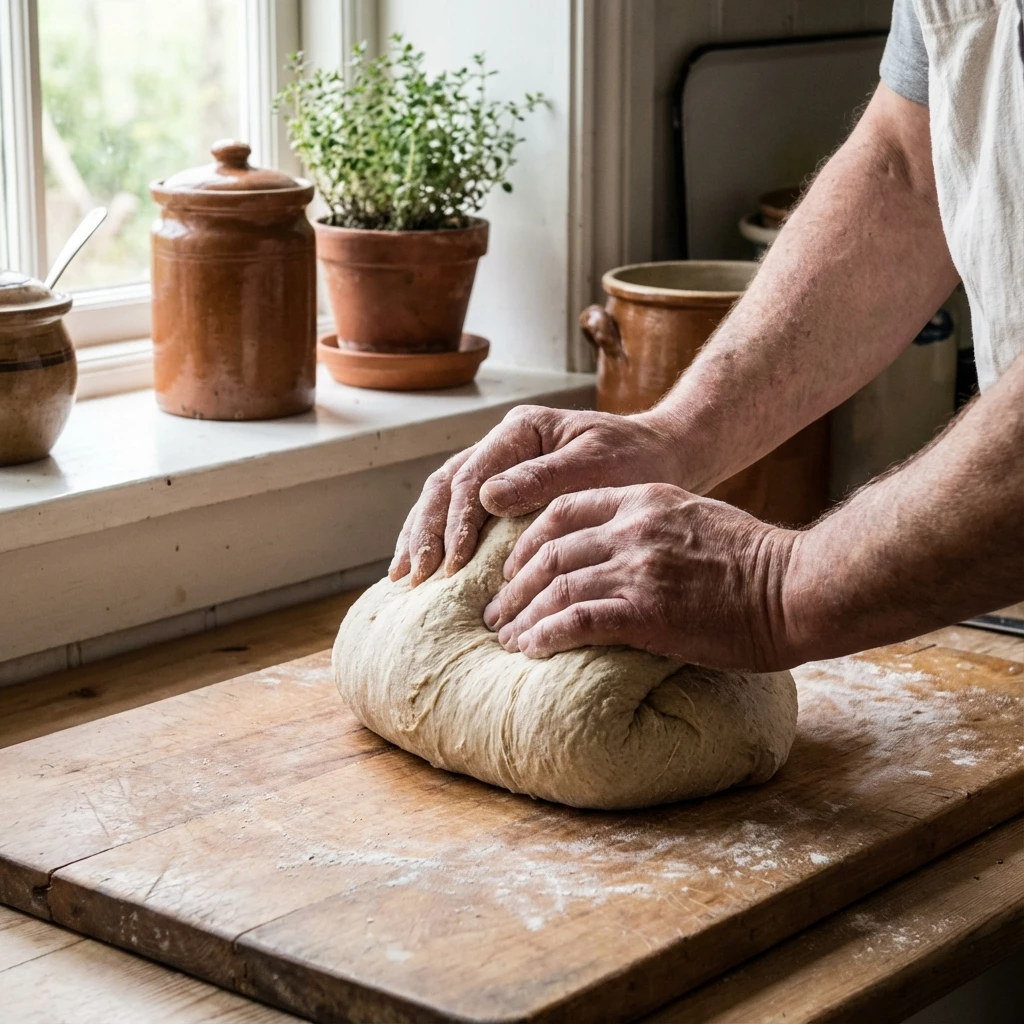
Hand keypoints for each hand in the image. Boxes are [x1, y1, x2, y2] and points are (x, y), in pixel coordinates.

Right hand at [389, 405, 682, 585]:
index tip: (454, 563)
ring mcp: (500, 466)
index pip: (472, 476)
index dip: (457, 522)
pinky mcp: (505, 491)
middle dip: (425, 531)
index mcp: (521, 431)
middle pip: (445, 485)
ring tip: (404, 576)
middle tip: (414, 575)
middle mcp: (502, 445)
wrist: (661, 457)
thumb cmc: (635, 461)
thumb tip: (486, 498)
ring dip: (421, 535)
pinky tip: (426, 567)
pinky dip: (440, 539)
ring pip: (443, 497)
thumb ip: (543, 478)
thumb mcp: (597, 466)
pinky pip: (460, 511)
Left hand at [481, 483, 796, 670]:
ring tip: (505, 639)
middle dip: (514, 584)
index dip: (528, 541)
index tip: (513, 567)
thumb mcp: (698, 518)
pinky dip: (547, 636)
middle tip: (495, 610)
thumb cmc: (756, 560)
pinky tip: (531, 650)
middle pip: (549, 551)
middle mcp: (633, 529)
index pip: (563, 509)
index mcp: (644, 499)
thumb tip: (620, 551)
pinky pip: (577, 621)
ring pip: (556, 587)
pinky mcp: (647, 612)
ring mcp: (638, 568)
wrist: (798, 586)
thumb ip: (653, 525)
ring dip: (523, 615)